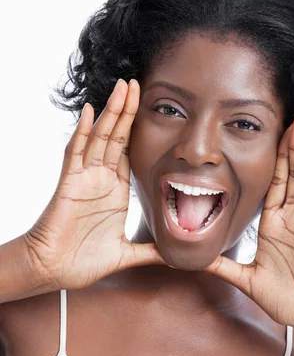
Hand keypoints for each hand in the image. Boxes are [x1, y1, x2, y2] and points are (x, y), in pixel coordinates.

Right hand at [24, 79, 165, 289]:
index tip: (152, 109)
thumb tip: (178, 260)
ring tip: (122, 87)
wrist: (53, 271)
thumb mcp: (127, 254)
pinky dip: (82, 132)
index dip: (139, 130)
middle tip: (138, 83)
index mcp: (115, 192)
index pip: (129, 153)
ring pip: (99, 138)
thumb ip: (153, 252)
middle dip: (127, 111)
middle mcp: (101, 180)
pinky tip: (89, 111)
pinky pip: (75, 153)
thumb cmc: (83, 261)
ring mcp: (84, 179)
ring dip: (110, 113)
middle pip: (116, 137)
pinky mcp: (69, 184)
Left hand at [202, 115, 293, 332]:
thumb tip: (190, 261)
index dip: (274, 159)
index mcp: (272, 223)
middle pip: (292, 174)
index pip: (273, 183)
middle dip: (292, 147)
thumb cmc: (282, 298)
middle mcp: (292, 217)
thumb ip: (220, 266)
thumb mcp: (245, 279)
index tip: (273, 134)